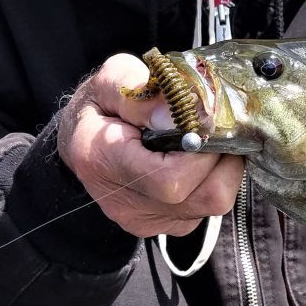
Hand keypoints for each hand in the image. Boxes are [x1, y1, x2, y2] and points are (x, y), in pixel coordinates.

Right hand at [56, 53, 243, 237]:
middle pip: (206, 196)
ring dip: (223, 168)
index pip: (173, 178)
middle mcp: (126, 204)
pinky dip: (214, 179)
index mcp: (105, 163)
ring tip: (207, 140)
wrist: (81, 139)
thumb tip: (189, 112)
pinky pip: (207, 207)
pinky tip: (197, 157)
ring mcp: (147, 219)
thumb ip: (144, 93)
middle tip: (215, 128)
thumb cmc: (100, 105)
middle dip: (223, 157)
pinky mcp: (164, 224)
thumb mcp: (111, 81)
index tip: (204, 119)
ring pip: (214, 203)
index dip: (203, 150)